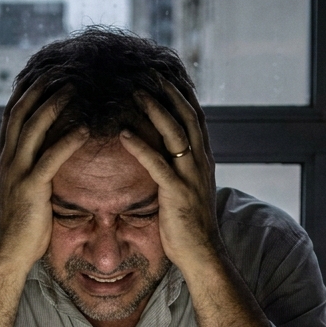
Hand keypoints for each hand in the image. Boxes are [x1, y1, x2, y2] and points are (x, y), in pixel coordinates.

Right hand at [0, 76, 88, 270]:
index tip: (44, 72)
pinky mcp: (31, 188)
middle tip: (61, 69)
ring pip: (33, 128)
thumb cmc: (23, 223)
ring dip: (54, 105)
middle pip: (21, 111)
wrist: (8, 253)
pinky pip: (50, 157)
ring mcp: (17, 172)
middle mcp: (7, 159)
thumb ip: (32, 166)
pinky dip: (68, 139)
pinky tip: (85, 128)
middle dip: (40, 88)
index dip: (27, 90)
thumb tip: (48, 151)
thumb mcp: (24, 188)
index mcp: (5, 156)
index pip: (13, 113)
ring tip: (74, 88)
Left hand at [118, 76, 220, 274]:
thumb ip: (178, 166)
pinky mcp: (177, 193)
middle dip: (169, 92)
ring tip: (135, 92)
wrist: (202, 254)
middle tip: (149, 71)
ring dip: (154, 110)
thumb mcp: (186, 188)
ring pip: (175, 134)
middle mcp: (200, 163)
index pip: (195, 116)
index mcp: (202, 159)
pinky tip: (123, 133)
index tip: (165, 72)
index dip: (181, 92)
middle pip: (187, 116)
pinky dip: (140, 147)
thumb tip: (164, 149)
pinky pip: (158, 164)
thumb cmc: (189, 224)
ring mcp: (190, 177)